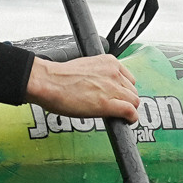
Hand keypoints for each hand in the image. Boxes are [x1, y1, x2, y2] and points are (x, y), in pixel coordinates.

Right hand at [24, 54, 138, 120]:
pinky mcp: (108, 104)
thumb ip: (100, 74)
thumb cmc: (59, 77)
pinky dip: (131, 118)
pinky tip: (126, 121)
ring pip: (134, 101)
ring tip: (119, 114)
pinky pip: (130, 112)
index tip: (120, 96)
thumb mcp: (86, 67)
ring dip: (128, 108)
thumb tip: (103, 86)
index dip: (124, 90)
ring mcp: (112, 88)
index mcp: (108, 62)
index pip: (128, 78)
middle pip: (133, 90)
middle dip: (126, 99)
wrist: (49, 82)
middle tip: (117, 106)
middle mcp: (114, 72)